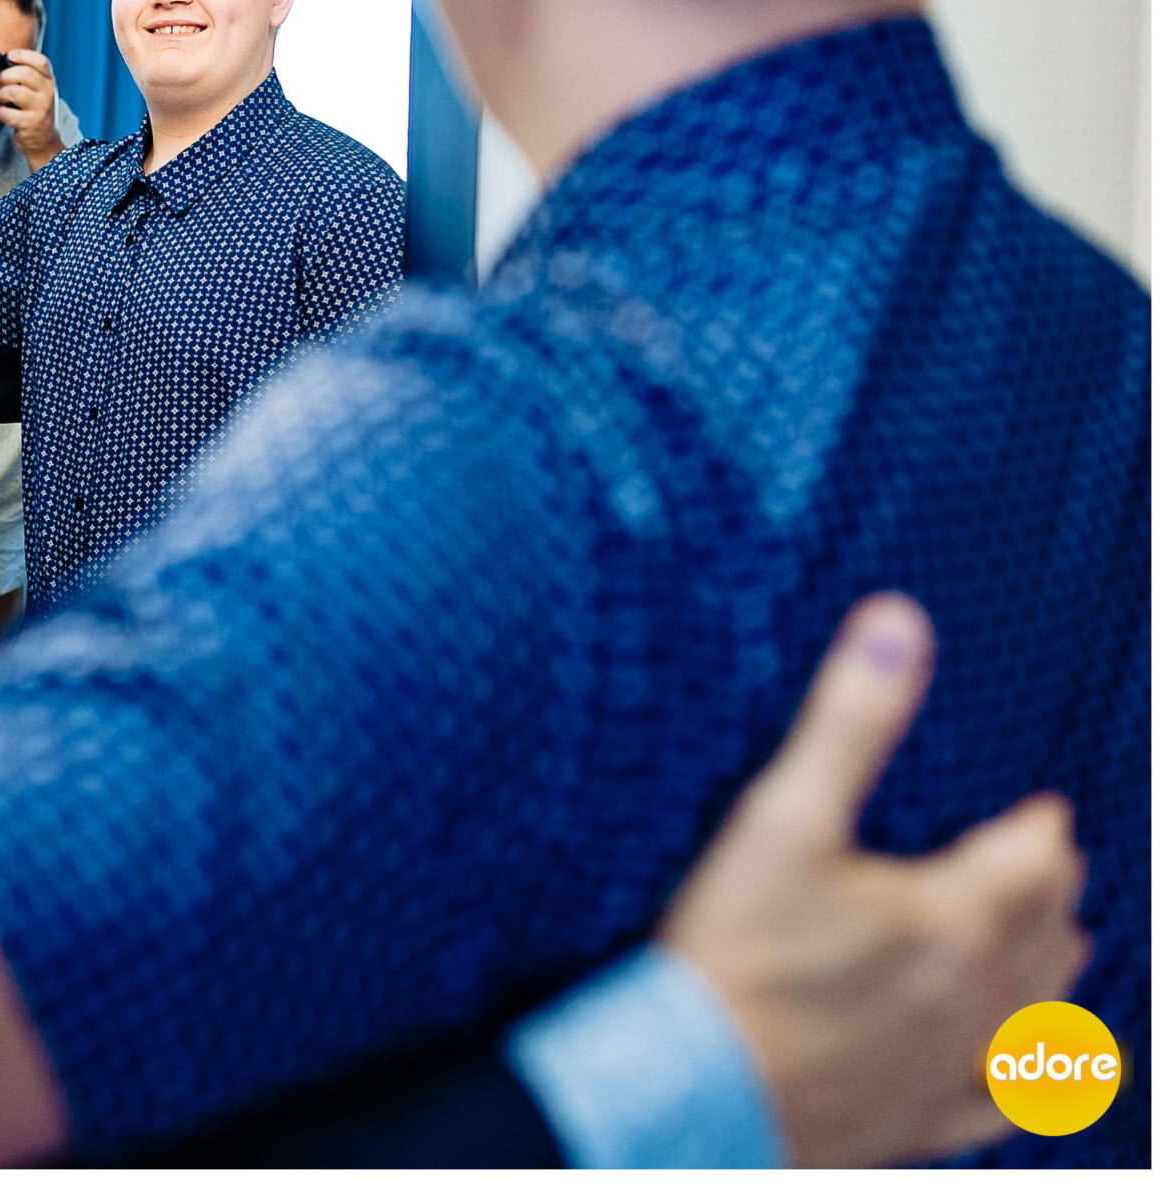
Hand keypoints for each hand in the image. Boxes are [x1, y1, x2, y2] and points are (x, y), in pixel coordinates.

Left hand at [0, 50, 60, 170]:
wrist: (43, 141)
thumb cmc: (35, 112)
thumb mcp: (37, 92)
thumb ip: (26, 78)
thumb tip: (3, 65)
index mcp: (49, 82)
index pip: (41, 61)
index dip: (24, 55)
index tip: (10, 56)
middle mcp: (47, 93)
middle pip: (25, 73)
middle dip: (6, 76)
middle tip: (0, 84)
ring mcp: (40, 108)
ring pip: (14, 92)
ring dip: (1, 95)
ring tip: (2, 100)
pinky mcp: (30, 123)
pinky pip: (8, 112)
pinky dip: (1, 113)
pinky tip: (4, 115)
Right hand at [659, 593, 1089, 1165]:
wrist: (690, 1087)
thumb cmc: (731, 955)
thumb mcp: (780, 818)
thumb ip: (847, 721)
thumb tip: (898, 625)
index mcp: (956, 918)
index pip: (1036, 857)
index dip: (1040, 824)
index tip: (1035, 805)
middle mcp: (978, 996)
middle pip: (1052, 932)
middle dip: (1050, 889)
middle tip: (1034, 860)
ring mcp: (953, 1064)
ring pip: (1042, 1012)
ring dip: (1053, 967)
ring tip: (1049, 938)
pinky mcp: (921, 1118)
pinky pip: (1005, 1101)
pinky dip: (1033, 1075)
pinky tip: (1035, 1068)